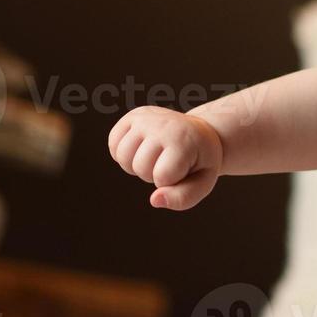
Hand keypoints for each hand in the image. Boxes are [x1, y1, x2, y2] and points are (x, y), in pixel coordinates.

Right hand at [108, 106, 223, 210]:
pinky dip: (124, 154)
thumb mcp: (203, 182)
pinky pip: (113, 144)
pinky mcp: (133, 116)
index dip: (169, 181)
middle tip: (169, 161)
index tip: (183, 168)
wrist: (199, 133)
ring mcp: (146, 118)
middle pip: (140, 167)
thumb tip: (154, 200)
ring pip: (122, 156)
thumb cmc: (199, 162)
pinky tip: (142, 149)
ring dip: (136, 165)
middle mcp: (163, 125)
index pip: (161, 176)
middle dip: (152, 174)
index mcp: (184, 140)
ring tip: (155, 156)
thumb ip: (182, 198)